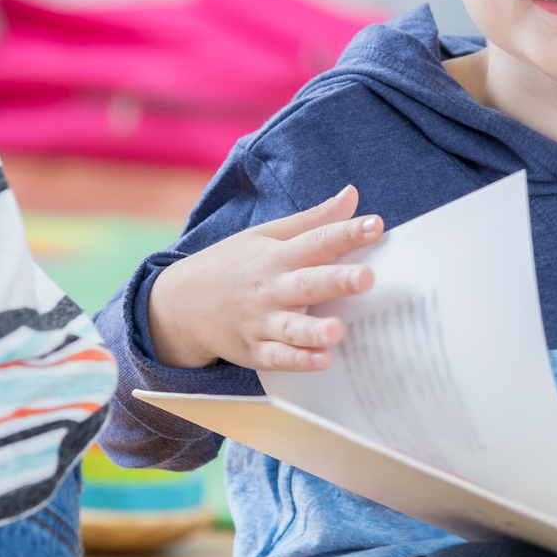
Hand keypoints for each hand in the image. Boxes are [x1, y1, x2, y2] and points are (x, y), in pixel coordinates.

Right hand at [146, 186, 382, 371]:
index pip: (316, 240)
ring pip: (291, 327)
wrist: (181, 303)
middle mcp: (271, 288)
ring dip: (314, 330)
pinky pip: (278, 357)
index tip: (375, 225)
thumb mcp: (268, 235)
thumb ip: (314, 220)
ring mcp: (261, 321)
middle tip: (365, 278)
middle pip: (307, 283)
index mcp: (277, 256)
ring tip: (337, 331)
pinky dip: (298, 361)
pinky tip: (322, 361)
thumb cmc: (234, 265)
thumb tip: (353, 195)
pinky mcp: (254, 351)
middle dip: (336, 281)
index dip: (346, 232)